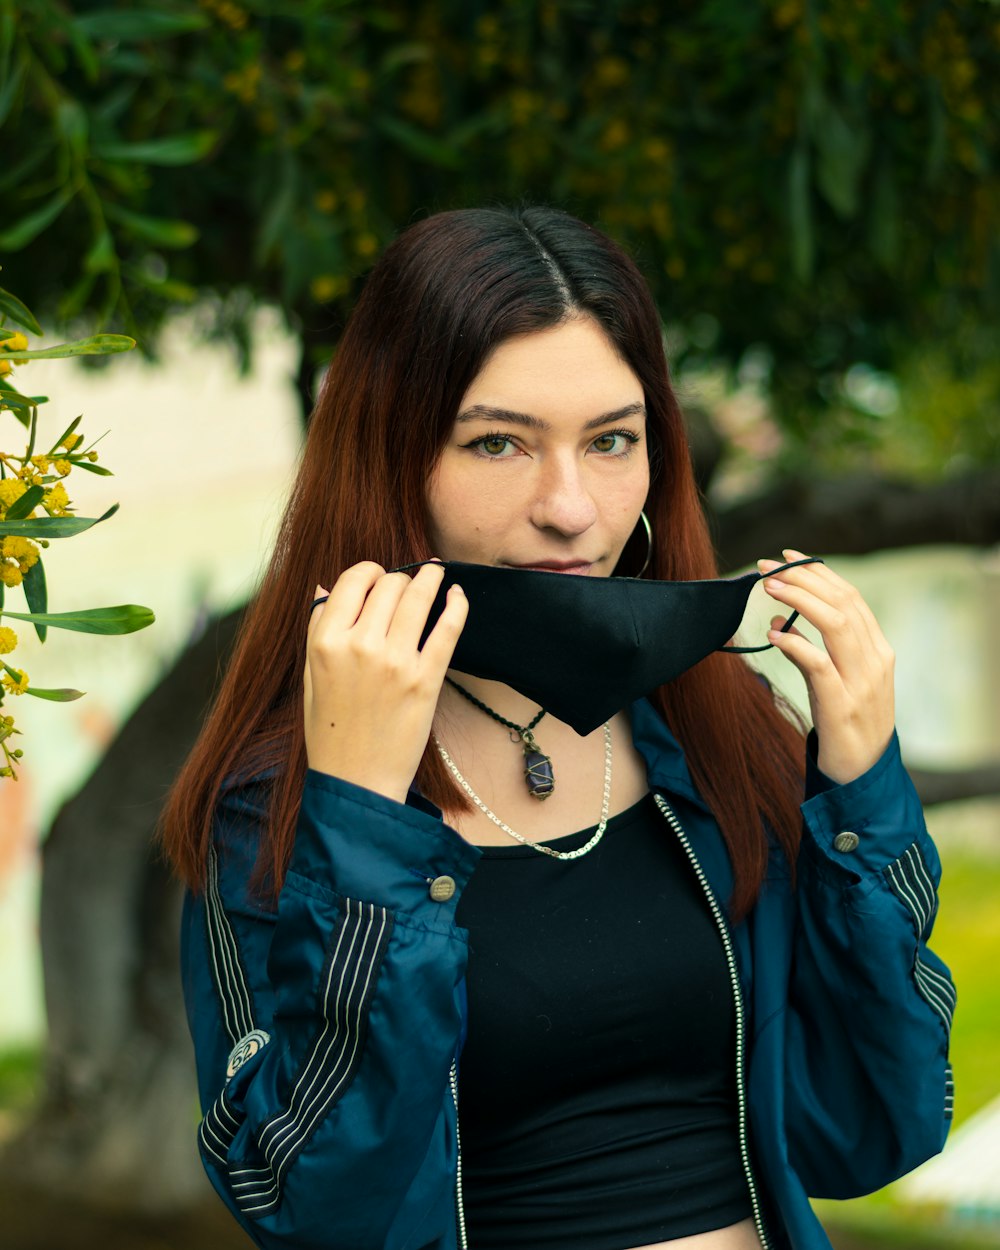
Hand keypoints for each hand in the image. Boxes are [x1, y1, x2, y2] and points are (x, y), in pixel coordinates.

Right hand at [304, 561, 468, 802]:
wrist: (357, 780)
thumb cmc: (331, 730)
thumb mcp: (310, 676)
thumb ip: (317, 629)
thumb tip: (324, 587)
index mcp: (326, 642)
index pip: (352, 581)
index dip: (369, 571)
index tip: (379, 576)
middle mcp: (360, 646)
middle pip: (389, 585)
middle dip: (399, 579)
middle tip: (407, 583)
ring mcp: (396, 662)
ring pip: (418, 596)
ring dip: (431, 578)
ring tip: (437, 573)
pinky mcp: (425, 679)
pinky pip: (448, 628)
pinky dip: (457, 605)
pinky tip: (458, 595)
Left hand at [758, 549, 894, 784]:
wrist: (862, 773)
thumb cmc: (845, 723)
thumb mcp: (833, 680)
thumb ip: (813, 649)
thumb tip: (780, 621)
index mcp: (877, 649)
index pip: (850, 597)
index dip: (819, 572)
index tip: (789, 556)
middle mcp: (874, 660)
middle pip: (842, 602)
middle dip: (804, 577)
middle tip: (768, 564)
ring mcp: (861, 682)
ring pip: (835, 624)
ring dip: (798, 599)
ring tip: (768, 585)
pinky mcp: (841, 704)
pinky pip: (819, 664)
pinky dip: (795, 644)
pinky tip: (772, 633)